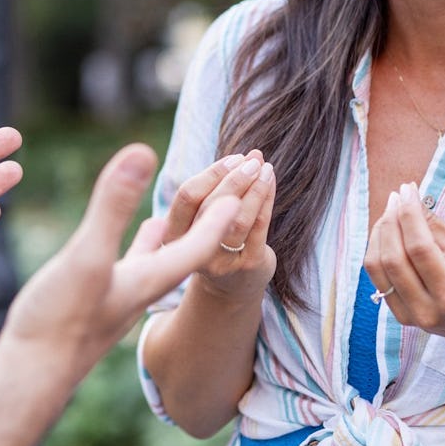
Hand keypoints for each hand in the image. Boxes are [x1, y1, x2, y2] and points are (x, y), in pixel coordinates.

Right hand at [0, 143, 242, 381]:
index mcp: (153, 277)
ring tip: (204, 196)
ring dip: (190, 219)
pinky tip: (149, 228)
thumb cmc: (60, 322)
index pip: (206, 235)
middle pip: (196, 239)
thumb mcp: (88, 255)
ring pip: (172, 248)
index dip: (226, 201)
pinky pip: (142, 258)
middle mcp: (148, 284)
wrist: (32, 376)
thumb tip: (142, 150)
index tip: (246, 168)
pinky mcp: (104, 295)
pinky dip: (152, 236)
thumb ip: (113, 206)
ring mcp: (126, 290)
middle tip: (237, 169)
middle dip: (218, 203)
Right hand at [162, 150, 275, 299]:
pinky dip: (266, 199)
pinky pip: (259, 227)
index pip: (187, 197)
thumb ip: (212, 190)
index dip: (211, 174)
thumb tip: (244, 157)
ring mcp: (222, 261)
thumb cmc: (215, 239)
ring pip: (238, 218)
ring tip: (265, 168)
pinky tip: (270, 182)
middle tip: (252, 160)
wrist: (231, 287)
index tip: (233, 158)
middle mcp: (192, 250)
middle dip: (235, 178)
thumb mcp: (200, 219)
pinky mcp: (248, 265)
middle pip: (212, 206)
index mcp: (174, 234)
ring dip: (254, 187)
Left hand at [364, 182, 444, 348]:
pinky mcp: (397, 314)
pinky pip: (376, 276)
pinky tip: (387, 232)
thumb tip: (408, 199)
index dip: (409, 214)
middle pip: (393, 257)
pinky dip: (377, 248)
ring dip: (379, 232)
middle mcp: (426, 308)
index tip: (407, 189)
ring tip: (391, 212)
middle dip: (390, 220)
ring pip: (376, 265)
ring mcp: (408, 315)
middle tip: (397, 197)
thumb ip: (435, 226)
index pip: (419, 247)